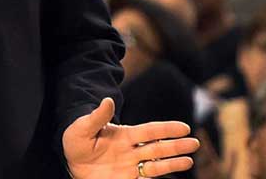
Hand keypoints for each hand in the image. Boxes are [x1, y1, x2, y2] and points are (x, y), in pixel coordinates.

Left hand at [63, 98, 199, 177]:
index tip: (184, 127)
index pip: (149, 131)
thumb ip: (97, 117)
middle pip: (158, 147)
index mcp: (124, 135)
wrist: (70, 164)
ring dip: (172, 163)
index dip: (166, 129)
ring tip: (189, 161)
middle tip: (194, 143)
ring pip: (156, 165)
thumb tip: (108, 99)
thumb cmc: (76, 142)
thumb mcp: (82, 127)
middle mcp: (131, 150)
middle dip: (176, 145)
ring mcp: (131, 166)